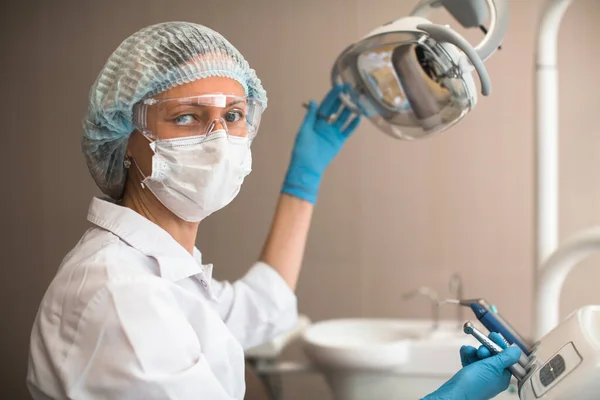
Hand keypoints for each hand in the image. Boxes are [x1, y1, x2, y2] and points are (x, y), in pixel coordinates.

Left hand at [281, 84, 360, 203]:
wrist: (307, 166)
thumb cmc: (302, 148)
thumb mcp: (304, 130)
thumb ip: (310, 116)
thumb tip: (313, 101)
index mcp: (316, 120)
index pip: (326, 105)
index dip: (333, 95)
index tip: (340, 86)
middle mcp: (325, 125)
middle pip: (336, 109)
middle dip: (343, 99)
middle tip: (352, 90)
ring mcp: (333, 133)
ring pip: (343, 118)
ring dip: (350, 110)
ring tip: (358, 101)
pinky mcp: (339, 141)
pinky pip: (347, 131)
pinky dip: (353, 125)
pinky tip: (359, 117)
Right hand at [422, 333, 521, 399]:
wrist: (455, 393)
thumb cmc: (475, 383)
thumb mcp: (493, 367)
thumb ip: (506, 357)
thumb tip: (517, 350)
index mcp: (502, 377)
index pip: (506, 358)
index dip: (500, 346)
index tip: (494, 336)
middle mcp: (492, 376)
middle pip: (492, 356)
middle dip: (485, 350)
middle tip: (481, 350)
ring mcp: (480, 375)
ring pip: (480, 356)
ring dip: (474, 351)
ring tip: (470, 352)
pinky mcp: (469, 373)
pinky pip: (470, 359)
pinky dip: (467, 354)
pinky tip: (465, 352)